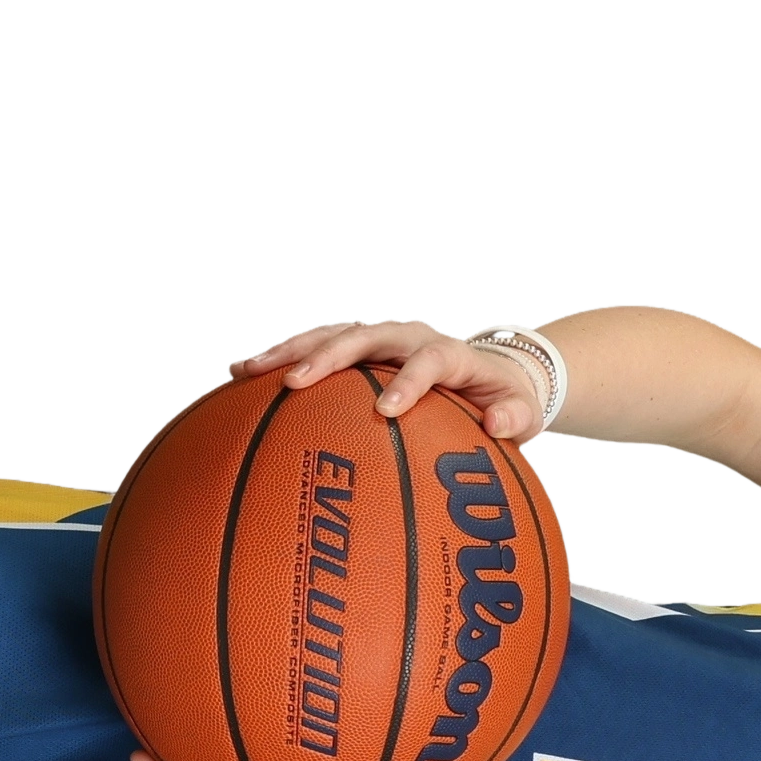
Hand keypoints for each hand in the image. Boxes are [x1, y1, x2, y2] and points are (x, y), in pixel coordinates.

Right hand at [227, 317, 552, 440]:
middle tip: (294, 383)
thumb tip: (498, 424)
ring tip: (246, 370)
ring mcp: (378, 337)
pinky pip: (316, 346)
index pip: (427, 361)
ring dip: (288, 350)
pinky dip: (282, 357)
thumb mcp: (520, 410)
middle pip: (364, 336)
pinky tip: (240, 376)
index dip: (409, 382)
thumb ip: (514, 418)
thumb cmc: (502, 397)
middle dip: (327, 358)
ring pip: (330, 335)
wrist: (488, 367)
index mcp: (447, 352)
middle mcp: (407, 335)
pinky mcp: (358, 346)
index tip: (388, 411)